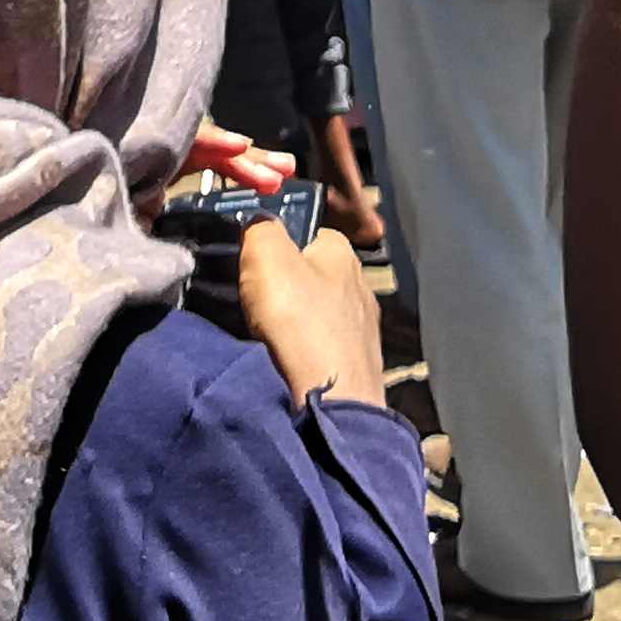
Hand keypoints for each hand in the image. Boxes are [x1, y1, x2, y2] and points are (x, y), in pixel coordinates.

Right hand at [237, 212, 386, 405]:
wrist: (333, 397)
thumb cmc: (300, 322)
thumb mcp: (265, 254)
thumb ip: (261, 227)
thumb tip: (260, 223)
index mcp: (342, 251)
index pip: (307, 233)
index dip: (277, 246)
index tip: (255, 266)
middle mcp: (361, 284)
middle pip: (312, 276)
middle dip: (287, 289)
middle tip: (260, 304)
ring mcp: (365, 328)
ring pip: (321, 315)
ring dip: (299, 324)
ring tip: (273, 340)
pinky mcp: (361, 363)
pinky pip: (327, 349)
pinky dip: (310, 354)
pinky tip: (294, 363)